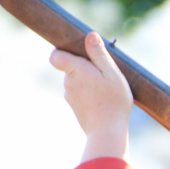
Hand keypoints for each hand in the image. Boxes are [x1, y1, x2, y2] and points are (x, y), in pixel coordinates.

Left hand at [49, 32, 132, 161]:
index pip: (56, 56)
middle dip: (85, 69)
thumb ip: (99, 54)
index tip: (79, 55)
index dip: (64, 53)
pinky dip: (90, 97)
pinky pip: (81, 96)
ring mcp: (70, 97)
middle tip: (105, 78)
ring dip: (89, 84)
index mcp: (75, 70)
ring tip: (107, 93)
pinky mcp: (75, 109)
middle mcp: (68, 83)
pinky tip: (104, 103)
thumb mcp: (112, 73)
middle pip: (71, 68)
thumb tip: (91, 35)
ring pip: (77, 83)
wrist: (107, 132)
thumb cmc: (113, 102)